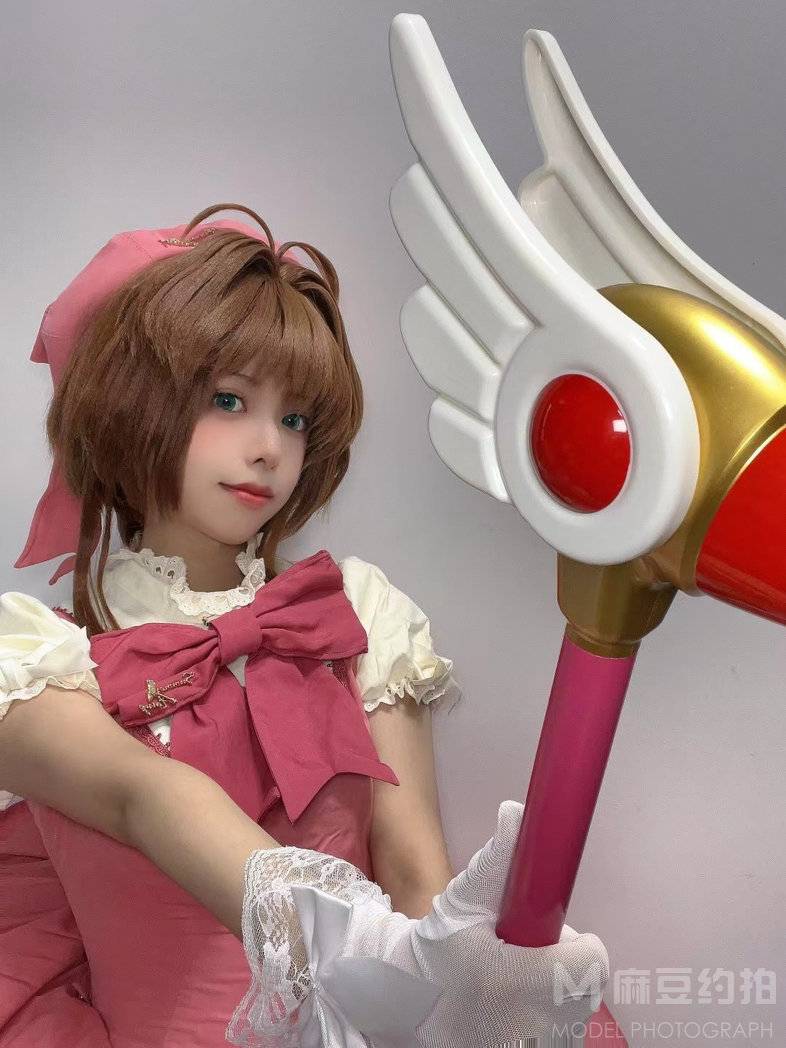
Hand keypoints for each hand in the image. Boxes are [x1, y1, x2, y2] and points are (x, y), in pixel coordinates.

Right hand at [318, 800, 609, 1046]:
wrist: (402, 1006)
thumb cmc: (437, 948)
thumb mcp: (464, 899)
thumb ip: (498, 858)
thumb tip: (518, 810)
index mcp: (515, 980)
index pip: (591, 961)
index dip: (574, 942)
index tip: (545, 934)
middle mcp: (529, 1029)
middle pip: (585, 989)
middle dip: (561, 966)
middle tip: (521, 955)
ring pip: (575, 1017)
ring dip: (555, 998)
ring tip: (513, 985)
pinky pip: (559, 1039)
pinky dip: (546, 1024)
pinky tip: (513, 1014)